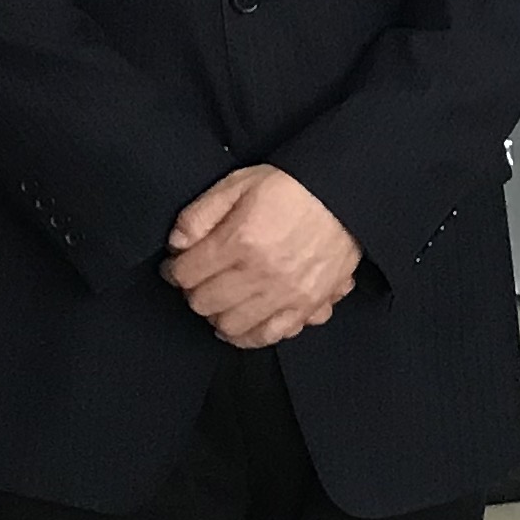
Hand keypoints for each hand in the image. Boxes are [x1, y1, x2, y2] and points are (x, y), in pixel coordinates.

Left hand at [165, 165, 358, 348]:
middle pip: (204, 303)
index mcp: (240, 241)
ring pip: (231, 326)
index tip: (178, 264)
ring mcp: (286, 295)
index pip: (185, 274)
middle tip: (200, 280)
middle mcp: (261, 274)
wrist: (344, 197)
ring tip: (221, 301)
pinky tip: (244, 322)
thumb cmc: (291, 187)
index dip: (174, 269)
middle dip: (194, 291)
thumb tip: (177, 244)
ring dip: (218, 315)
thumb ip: (200, 214)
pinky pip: (270, 336)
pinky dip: (251, 335)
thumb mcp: (238, 184)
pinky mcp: (308, 306)